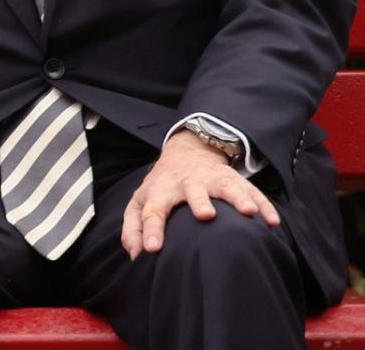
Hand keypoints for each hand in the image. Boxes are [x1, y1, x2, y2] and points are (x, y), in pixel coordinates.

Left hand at [120, 130, 278, 258]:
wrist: (186, 152)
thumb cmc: (161, 186)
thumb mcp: (140, 201)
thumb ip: (133, 227)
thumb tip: (134, 254)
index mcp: (161, 191)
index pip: (152, 210)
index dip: (151, 229)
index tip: (153, 249)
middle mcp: (187, 184)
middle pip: (192, 192)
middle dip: (199, 202)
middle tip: (205, 215)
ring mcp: (212, 180)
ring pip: (226, 187)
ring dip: (237, 198)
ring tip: (248, 212)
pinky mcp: (234, 180)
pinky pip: (252, 193)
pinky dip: (263, 206)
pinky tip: (272, 222)